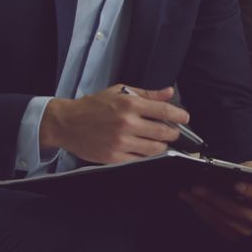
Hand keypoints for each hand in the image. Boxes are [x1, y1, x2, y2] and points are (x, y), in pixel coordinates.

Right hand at [40, 84, 187, 163]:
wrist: (67, 123)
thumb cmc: (93, 106)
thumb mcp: (120, 92)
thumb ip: (147, 94)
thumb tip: (168, 92)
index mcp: (130, 105)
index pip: (165, 111)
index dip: (180, 115)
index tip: (184, 117)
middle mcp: (127, 123)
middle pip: (164, 132)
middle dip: (173, 132)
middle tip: (173, 131)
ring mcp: (121, 142)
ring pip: (155, 149)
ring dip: (162, 146)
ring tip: (159, 141)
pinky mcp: (114, 157)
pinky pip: (140, 160)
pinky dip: (146, 156)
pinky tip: (145, 150)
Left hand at [179, 161, 251, 239]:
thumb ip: (248, 169)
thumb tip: (231, 169)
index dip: (248, 191)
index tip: (235, 184)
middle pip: (235, 209)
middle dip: (214, 197)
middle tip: (196, 187)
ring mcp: (245, 230)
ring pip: (222, 219)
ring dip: (202, 206)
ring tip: (188, 194)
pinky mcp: (233, 236)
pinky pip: (215, 225)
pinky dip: (203, 214)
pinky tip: (193, 203)